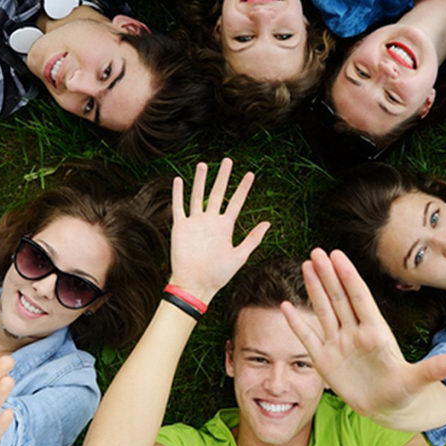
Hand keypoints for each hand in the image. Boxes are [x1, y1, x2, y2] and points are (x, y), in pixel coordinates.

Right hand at [169, 159, 269, 302]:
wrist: (195, 285)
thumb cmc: (218, 275)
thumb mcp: (239, 256)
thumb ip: (252, 239)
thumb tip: (268, 223)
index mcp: (225, 227)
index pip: (236, 202)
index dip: (243, 188)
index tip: (250, 174)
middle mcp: (210, 221)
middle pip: (218, 193)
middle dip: (223, 177)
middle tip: (228, 160)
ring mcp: (195, 223)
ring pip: (197, 196)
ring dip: (200, 180)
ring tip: (203, 164)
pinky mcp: (180, 227)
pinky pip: (179, 207)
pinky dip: (178, 194)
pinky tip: (179, 180)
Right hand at [282, 249, 445, 429]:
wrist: (387, 407)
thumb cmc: (403, 390)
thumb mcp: (418, 381)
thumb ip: (434, 369)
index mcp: (376, 332)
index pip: (359, 298)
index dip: (348, 277)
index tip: (337, 255)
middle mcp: (355, 333)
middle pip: (339, 298)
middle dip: (327, 275)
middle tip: (316, 251)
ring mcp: (339, 345)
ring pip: (323, 311)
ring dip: (314, 289)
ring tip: (304, 265)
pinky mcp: (325, 361)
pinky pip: (308, 338)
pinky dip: (296, 323)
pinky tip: (285, 306)